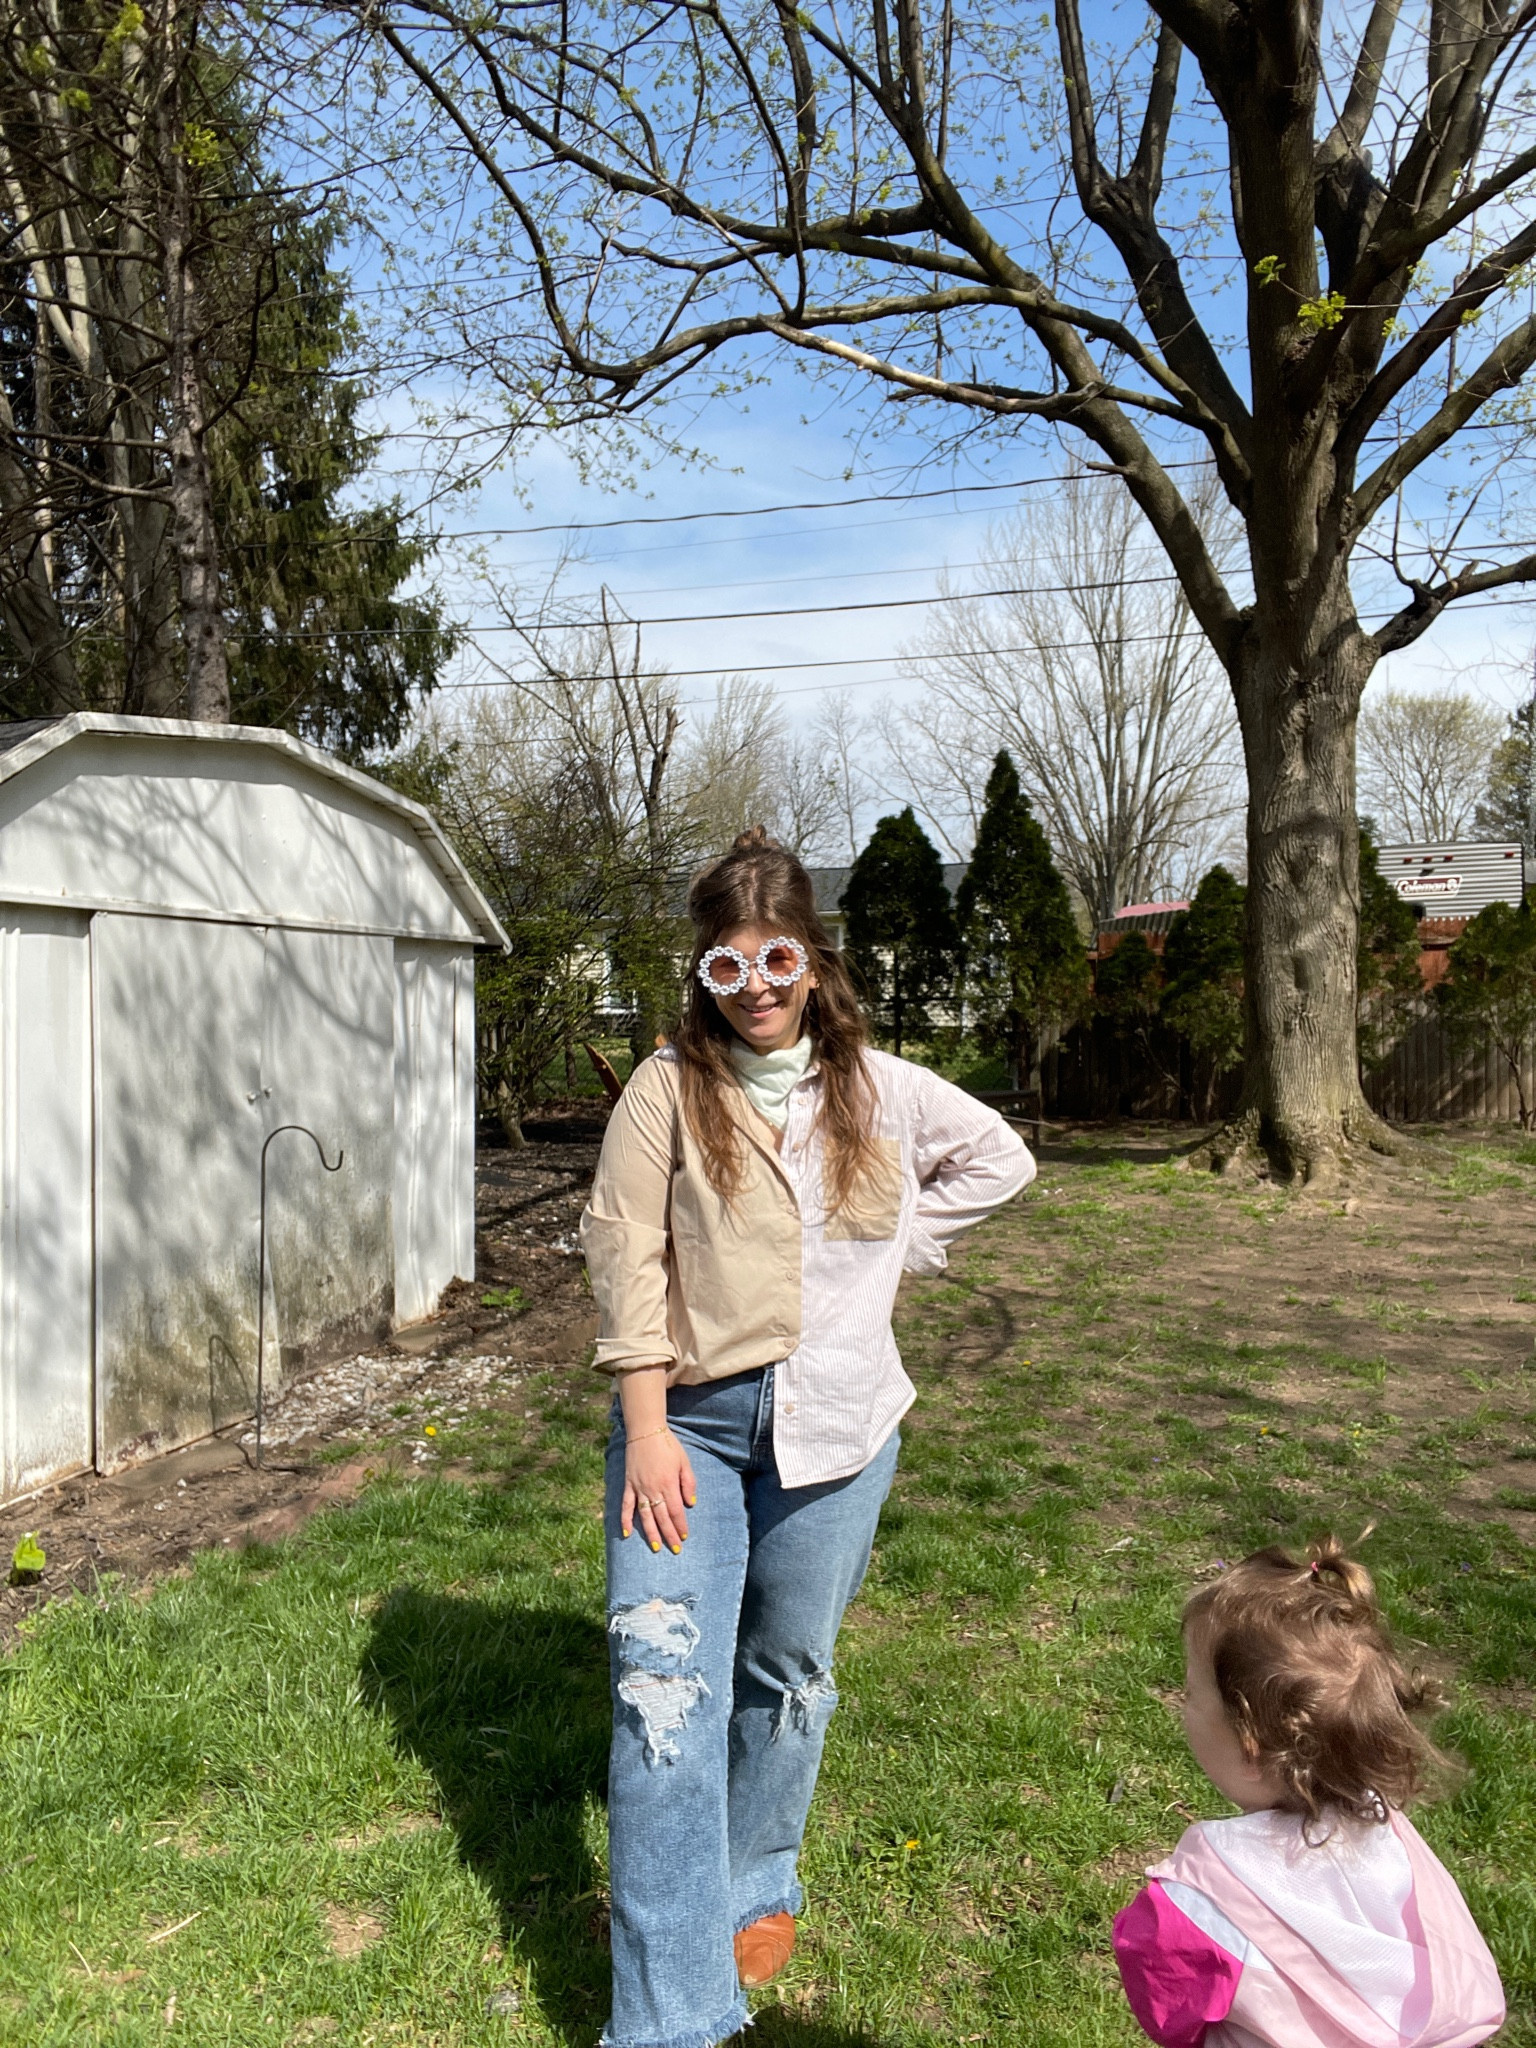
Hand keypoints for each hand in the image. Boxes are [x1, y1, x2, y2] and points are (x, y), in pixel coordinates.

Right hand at [622, 1430, 696, 1551]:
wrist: (645, 1431)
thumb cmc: (668, 1445)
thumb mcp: (684, 1462)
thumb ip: (688, 1483)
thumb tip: (690, 1503)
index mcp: (668, 1484)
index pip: (675, 1511)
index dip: (680, 1525)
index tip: (684, 1537)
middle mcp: (652, 1489)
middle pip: (661, 1517)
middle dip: (669, 1535)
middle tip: (675, 1549)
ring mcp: (638, 1488)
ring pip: (644, 1516)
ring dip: (650, 1533)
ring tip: (656, 1547)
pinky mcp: (628, 1485)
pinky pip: (626, 1506)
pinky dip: (625, 1520)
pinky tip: (627, 1533)